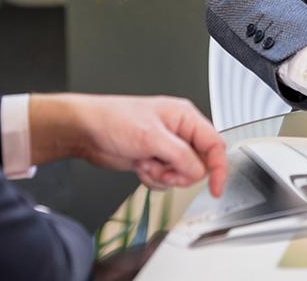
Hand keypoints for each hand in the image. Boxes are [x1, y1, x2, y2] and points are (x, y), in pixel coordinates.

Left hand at [30, 94, 227, 196]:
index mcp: (185, 117)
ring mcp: (166, 147)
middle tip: (162, 167)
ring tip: (146, 162)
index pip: (215, 145)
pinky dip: (153, 179)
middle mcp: (179, 132)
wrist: (87, 131)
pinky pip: (165, 179)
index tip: (216, 188)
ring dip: (163, 176)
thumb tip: (199, 171)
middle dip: (180, 172)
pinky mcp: (155, 159)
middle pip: (199, 164)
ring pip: (182, 175)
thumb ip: (181, 155)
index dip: (219, 168)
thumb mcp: (151, 137)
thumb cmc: (114, 120)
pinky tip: (140, 166)